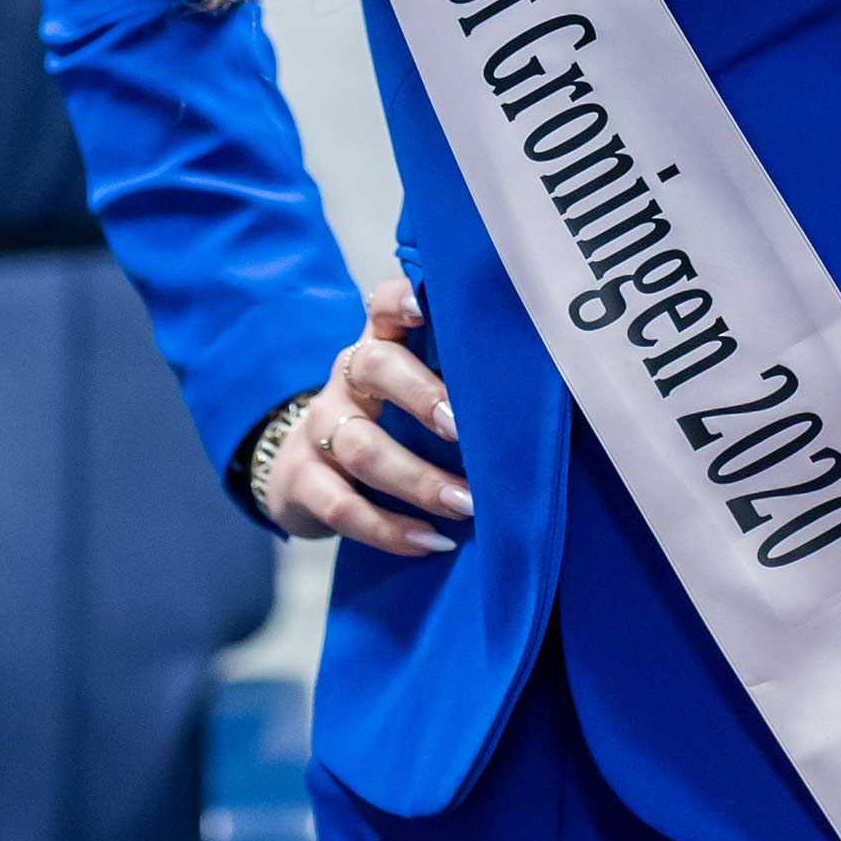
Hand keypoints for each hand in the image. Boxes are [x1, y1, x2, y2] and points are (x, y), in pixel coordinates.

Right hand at [264, 284, 471, 555]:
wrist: (301, 473)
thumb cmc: (386, 426)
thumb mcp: (412, 393)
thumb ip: (457, 385)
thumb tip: (539, 405)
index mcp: (379, 345)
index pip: (383, 305)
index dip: (404, 299)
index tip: (430, 306)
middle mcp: (347, 378)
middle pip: (375, 368)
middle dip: (422, 395)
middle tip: (464, 429)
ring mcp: (320, 428)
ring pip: (362, 447)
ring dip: (420, 481)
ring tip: (467, 505)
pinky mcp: (301, 480)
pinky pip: (342, 505)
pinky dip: (389, 528)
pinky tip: (429, 541)